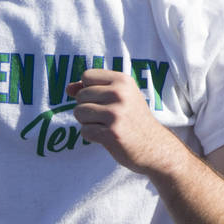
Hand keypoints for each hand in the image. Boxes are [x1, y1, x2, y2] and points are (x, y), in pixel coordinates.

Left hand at [65, 69, 182, 175]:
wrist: (155, 147)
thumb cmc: (133, 119)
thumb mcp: (119, 97)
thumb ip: (92, 89)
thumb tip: (68, 88)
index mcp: (123, 81)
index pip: (86, 75)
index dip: (88, 88)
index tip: (103, 99)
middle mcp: (120, 94)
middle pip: (80, 95)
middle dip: (87, 108)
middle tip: (107, 117)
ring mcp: (116, 114)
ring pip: (79, 112)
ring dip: (87, 122)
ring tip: (106, 126)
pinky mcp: (111, 133)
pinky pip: (84, 131)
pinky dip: (92, 136)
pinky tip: (107, 137)